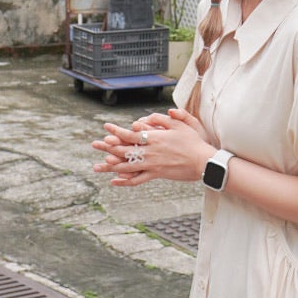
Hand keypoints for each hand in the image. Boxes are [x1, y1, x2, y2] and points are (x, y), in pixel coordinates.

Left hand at [94, 106, 211, 185]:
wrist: (203, 162)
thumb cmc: (194, 141)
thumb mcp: (181, 125)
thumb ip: (165, 119)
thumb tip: (151, 116)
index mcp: (154, 138)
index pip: (130, 134)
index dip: (116, 132)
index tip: (106, 128)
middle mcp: (150, 151)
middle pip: (124, 150)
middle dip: (107, 147)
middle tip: (94, 144)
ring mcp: (152, 164)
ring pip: (127, 166)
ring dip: (111, 165)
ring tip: (98, 166)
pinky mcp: (156, 174)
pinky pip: (137, 179)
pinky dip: (124, 181)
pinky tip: (114, 181)